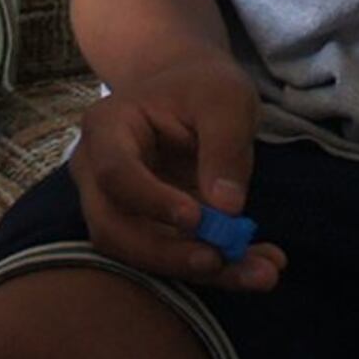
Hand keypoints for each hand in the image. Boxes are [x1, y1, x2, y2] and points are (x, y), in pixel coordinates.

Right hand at [66, 59, 285, 290]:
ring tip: (261, 272)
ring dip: (199, 271)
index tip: (197, 218)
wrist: (191, 90)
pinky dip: (216, 270)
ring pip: (142, 255)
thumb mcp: (225, 97)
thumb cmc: (201, 85)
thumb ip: (225, 145)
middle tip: (221, 260)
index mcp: (107, 129)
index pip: (115, 174)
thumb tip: (226, 209)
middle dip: (168, 254)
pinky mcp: (147, 230)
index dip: (150, 201)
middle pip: (115, 229)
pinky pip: (172, 258)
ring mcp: (118, 208)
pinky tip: (260, 268)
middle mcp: (98, 176)